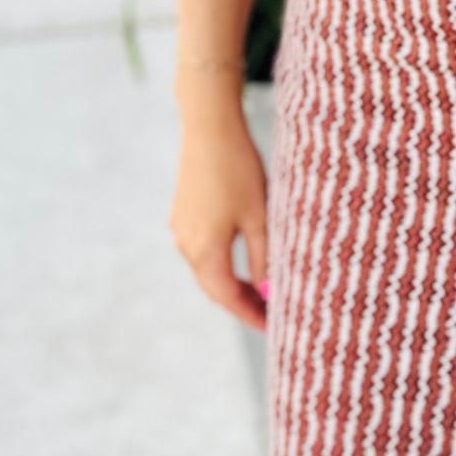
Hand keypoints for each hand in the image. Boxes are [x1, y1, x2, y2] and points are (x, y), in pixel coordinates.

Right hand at [170, 78, 269, 328]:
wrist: (209, 127)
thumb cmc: (239, 170)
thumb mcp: (259, 217)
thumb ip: (264, 257)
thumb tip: (269, 291)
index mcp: (205, 250)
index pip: (228, 298)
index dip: (251, 315)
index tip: (274, 328)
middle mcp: (186, 244)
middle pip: (215, 288)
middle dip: (242, 303)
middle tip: (271, 315)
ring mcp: (181, 229)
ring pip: (208, 270)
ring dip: (232, 284)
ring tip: (261, 292)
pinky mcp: (182, 214)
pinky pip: (201, 251)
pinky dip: (221, 264)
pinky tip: (242, 261)